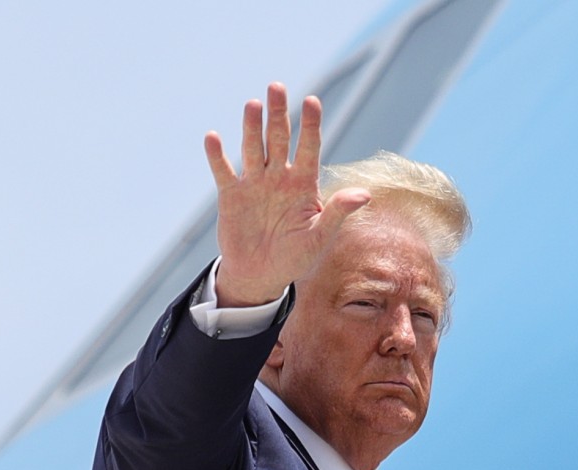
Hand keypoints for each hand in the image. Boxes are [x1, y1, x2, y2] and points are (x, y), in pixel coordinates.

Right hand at [204, 82, 369, 306]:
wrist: (261, 275)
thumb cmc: (295, 257)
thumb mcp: (320, 238)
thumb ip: (338, 213)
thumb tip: (364, 194)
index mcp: (304, 184)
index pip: (310, 147)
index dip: (310, 125)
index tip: (311, 100)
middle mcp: (279, 177)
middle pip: (280, 138)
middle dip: (279, 114)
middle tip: (277, 86)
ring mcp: (255, 183)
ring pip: (254, 148)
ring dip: (252, 127)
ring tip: (253, 104)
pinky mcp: (231, 195)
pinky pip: (224, 171)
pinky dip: (217, 156)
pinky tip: (213, 137)